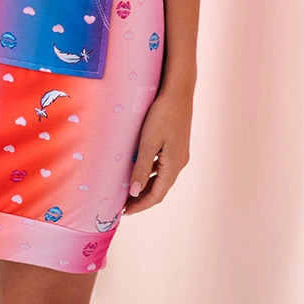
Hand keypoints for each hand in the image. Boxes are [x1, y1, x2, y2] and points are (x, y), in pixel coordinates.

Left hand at [123, 84, 193, 215]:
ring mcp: (180, 154)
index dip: (140, 205)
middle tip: (123, 204)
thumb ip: (142, 168)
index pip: (156, 195)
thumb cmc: (162, 114)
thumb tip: (134, 192)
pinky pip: (163, 166)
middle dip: (142, 198)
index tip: (124, 212)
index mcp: (174, 165)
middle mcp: (180, 163)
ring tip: (128, 190)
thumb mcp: (148, 142)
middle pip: (160, 188)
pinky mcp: (177, 144)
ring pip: (162, 177)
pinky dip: (151, 173)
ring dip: (146, 186)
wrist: (178, 91)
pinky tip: (140, 169)